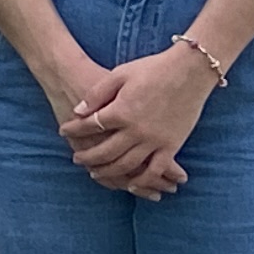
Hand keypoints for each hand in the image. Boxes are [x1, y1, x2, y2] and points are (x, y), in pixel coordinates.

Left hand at [63, 44, 211, 197]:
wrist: (189, 70)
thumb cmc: (154, 68)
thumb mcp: (120, 74)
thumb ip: (97, 94)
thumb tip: (78, 111)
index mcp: (121, 111)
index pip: (90, 126)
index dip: (74, 129)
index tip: (63, 130)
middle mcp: (136, 131)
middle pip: (105, 153)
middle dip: (87, 157)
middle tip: (76, 158)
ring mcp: (155, 140)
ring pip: (126, 166)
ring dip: (108, 172)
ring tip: (95, 173)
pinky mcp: (171, 145)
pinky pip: (155, 170)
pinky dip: (142, 181)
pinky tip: (131, 184)